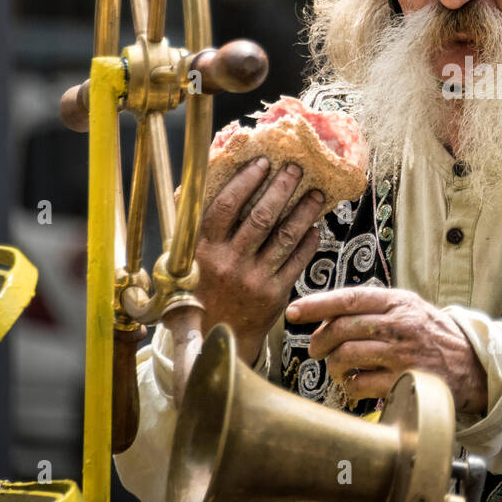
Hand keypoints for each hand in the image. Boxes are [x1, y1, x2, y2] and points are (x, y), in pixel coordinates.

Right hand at [195, 157, 325, 365]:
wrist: (214, 339)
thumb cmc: (198, 292)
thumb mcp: (186, 263)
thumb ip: (198, 232)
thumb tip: (211, 189)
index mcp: (202, 251)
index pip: (225, 208)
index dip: (245, 181)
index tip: (262, 163)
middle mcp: (229, 263)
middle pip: (260, 218)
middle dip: (281, 189)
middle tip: (296, 169)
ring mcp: (253, 280)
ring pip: (284, 237)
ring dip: (302, 212)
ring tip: (316, 193)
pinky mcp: (274, 295)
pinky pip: (296, 262)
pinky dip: (308, 242)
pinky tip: (315, 227)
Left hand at [286, 287, 488, 414]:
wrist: (472, 365)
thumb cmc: (433, 335)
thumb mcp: (410, 308)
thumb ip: (374, 307)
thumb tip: (327, 315)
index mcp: (399, 302)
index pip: (349, 298)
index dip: (316, 305)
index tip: (293, 312)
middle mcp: (400, 324)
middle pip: (342, 329)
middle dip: (319, 341)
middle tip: (316, 349)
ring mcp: (402, 354)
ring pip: (346, 357)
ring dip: (333, 366)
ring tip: (337, 368)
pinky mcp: (402, 381)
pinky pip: (359, 384)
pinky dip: (350, 386)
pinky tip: (356, 383)